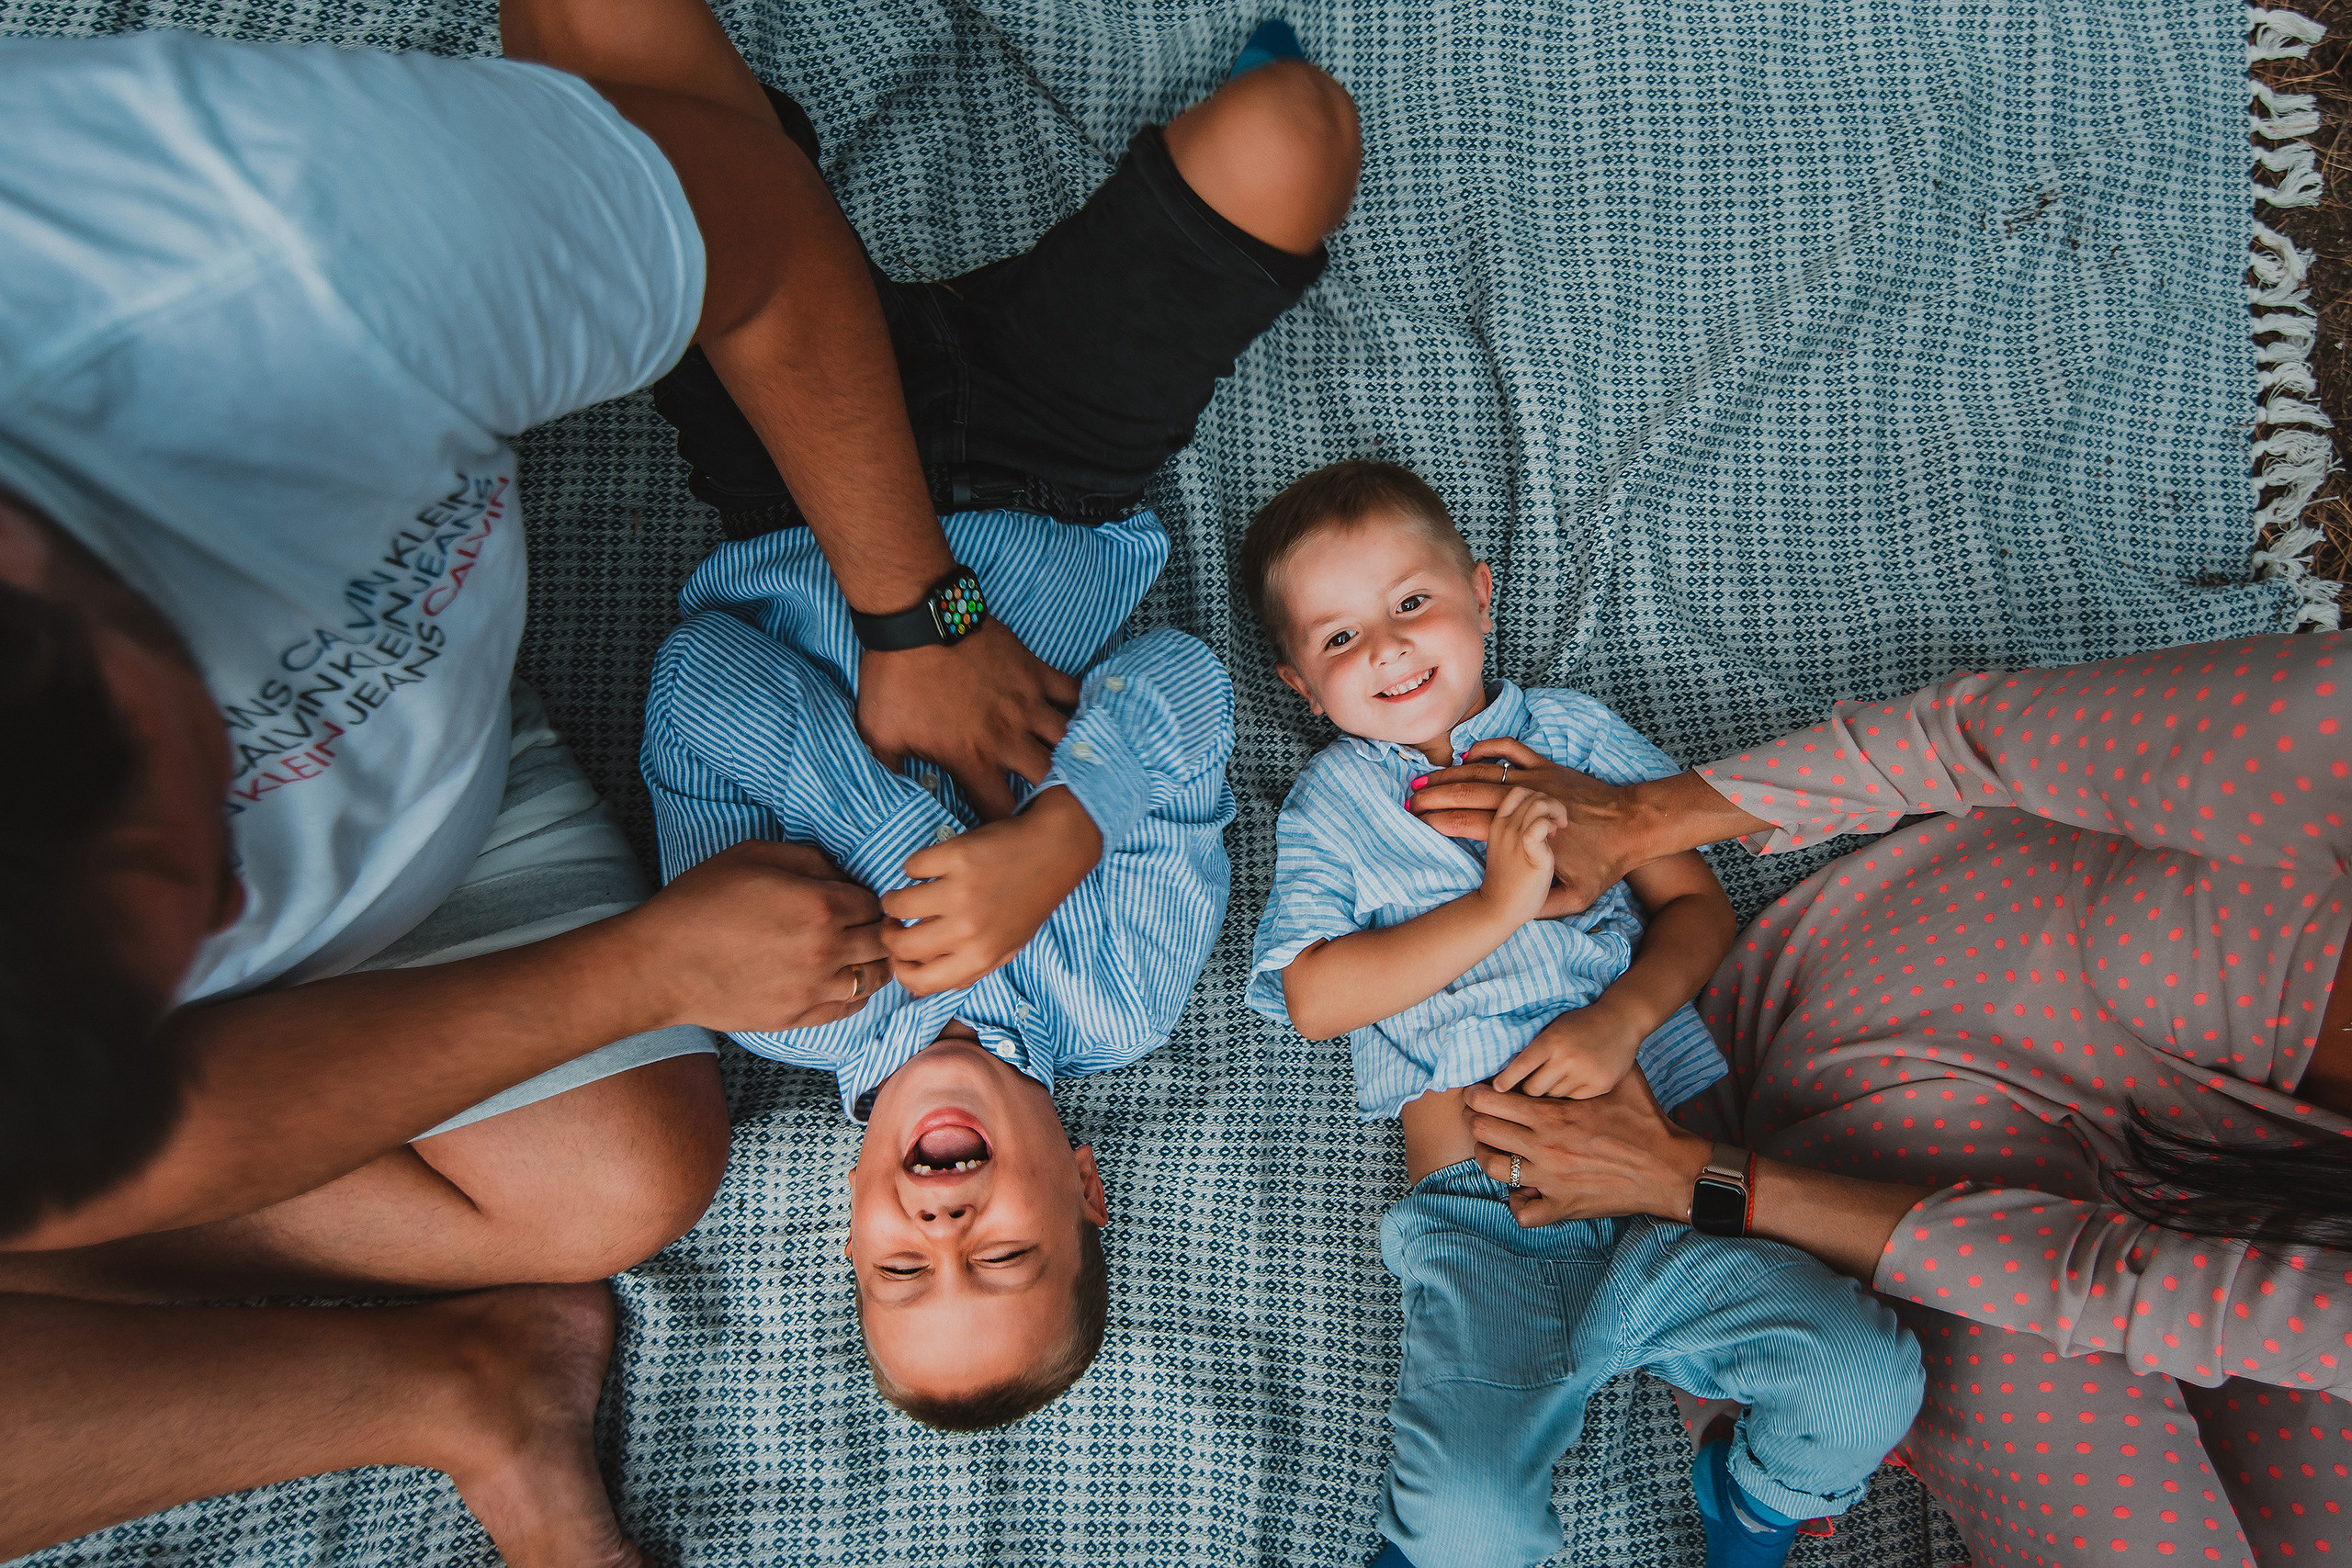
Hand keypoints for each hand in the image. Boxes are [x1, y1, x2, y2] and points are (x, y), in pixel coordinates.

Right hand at [622, 840, 890, 1032]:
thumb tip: (843, 874)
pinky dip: (855, 994)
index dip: (867, 898)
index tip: (855, 899)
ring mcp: (812, 988)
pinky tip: (843, 980)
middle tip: (864, 925)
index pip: (874, 903)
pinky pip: (848, 1008)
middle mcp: (825, 949)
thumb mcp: (754, 855)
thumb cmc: (700, 902)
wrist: (660, 963)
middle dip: (877, 929)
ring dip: (872, 962)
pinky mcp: (796, 1016)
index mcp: (819, 905)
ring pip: (873, 978)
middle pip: (881, 941)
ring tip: (858, 953)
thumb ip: (809, 859)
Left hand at [858, 620, 1081, 821]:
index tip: (1004, 830)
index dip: (1003, 827)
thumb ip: (891, 769)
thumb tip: (889, 792)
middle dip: (1052, 797)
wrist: (916, 620)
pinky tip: (1084, 719)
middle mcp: (1007, 736)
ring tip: (1079, 769)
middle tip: (1053, 805)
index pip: (999, 809)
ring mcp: (1026, 702)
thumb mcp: (879, 734)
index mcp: (972, 758)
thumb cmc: (896, 679)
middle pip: (1049, 780)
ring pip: (1068, 739)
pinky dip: (1081, 707)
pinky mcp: (1034, 671)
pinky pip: (1071, 692)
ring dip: (1073, 755)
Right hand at [880, 785, 1103, 994]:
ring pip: (897, 905)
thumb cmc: (1028, 902)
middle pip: (901, 945)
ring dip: (894, 900)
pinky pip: (912, 867)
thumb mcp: (1005, 947)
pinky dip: (916, 866)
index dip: (900, 969)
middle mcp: (970, 930)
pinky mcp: (957, 857)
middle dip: (889, 933)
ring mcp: (962, 892)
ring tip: (907, 893)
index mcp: (981, 957)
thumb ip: (966, 970)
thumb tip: (916, 989)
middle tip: (894, 921)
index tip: (898, 953)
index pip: (920, 982)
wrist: (1056, 851)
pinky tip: (932, 867)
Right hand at [1411, 738, 1655, 913]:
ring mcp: (1536, 780)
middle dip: (1434, 794)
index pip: (1468, 823)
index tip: (1416, 821)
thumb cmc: (1605, 862)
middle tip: (1410, 798)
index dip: (1438, 821)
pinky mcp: (1549, 767)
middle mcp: (1523, 802)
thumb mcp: (1577, 897)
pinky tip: (1470, 753)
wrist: (1635, 825)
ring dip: (1452, 773)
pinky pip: (1514, 750)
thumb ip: (1545, 907)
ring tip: (1427, 777)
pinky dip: (1489, 748)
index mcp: (1522, 833)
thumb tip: (1515, 915)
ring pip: (1484, 771)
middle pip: (1468, 792)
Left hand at [1464, 1072, 1712, 1227]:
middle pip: (1484, 1131)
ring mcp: (1552, 1180)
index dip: (1477, 1095)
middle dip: (1477, 1121)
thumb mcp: (1621, 1080)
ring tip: (1493, 1148)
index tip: (1477, 1093)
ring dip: (1487, 1156)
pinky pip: (1523, 1213)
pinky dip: (1517, 1202)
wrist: (1670, 1168)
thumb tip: (1584, 1034)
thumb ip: (1593, 1062)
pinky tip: (1522, 1190)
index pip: (1492, 1100)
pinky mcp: (1564, 1206)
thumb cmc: (1646, 1121)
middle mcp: (1545, 1147)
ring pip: (1494, 1169)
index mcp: (1554, 1115)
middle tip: (1480, 1117)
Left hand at [1492, 999, 1642, 1098]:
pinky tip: (1575, 1081)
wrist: (1622, 1021)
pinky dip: (1570, 1095)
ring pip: (1553, 1097)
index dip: (1506, 1080)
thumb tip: (1508, 1075)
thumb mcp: (1554, 1028)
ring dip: (1550, 1092)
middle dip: (1528, 1090)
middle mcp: (1566, 1059)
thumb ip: (1535, 1048)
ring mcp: (1584, 1074)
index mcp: (1551, 1041)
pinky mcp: (1599, 1086)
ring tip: (1557, 1079)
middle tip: (1528, 1087)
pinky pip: (1574, 1100)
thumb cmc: (1581, 1024)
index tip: (1497, 1088)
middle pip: (1533, 1090)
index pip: (1520, 1067)